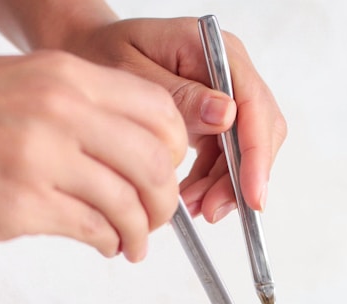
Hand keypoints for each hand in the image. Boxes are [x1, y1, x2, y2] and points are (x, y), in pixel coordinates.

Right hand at [0, 51, 186, 259]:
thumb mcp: (23, 89)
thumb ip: (80, 108)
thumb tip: (138, 144)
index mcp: (62, 76)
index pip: (155, 110)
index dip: (174, 151)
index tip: (167, 172)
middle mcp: (57, 110)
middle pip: (152, 162)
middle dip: (165, 201)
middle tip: (157, 219)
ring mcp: (40, 157)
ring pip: (128, 203)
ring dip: (140, 233)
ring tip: (133, 244)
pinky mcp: (25, 203)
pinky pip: (95, 230)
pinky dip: (111, 244)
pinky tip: (107, 246)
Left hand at [61, 17, 286, 221]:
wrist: (89, 51)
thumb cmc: (103, 53)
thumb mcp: (132, 72)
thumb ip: (179, 95)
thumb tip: (226, 116)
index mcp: (212, 51)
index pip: (253, 104)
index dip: (257, 154)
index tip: (252, 195)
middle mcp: (227, 72)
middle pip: (257, 132)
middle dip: (241, 179)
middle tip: (212, 211)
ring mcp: (223, 97)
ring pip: (244, 152)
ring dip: (224, 187)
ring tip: (191, 207)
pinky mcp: (215, 120)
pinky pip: (226, 159)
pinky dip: (211, 184)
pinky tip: (190, 198)